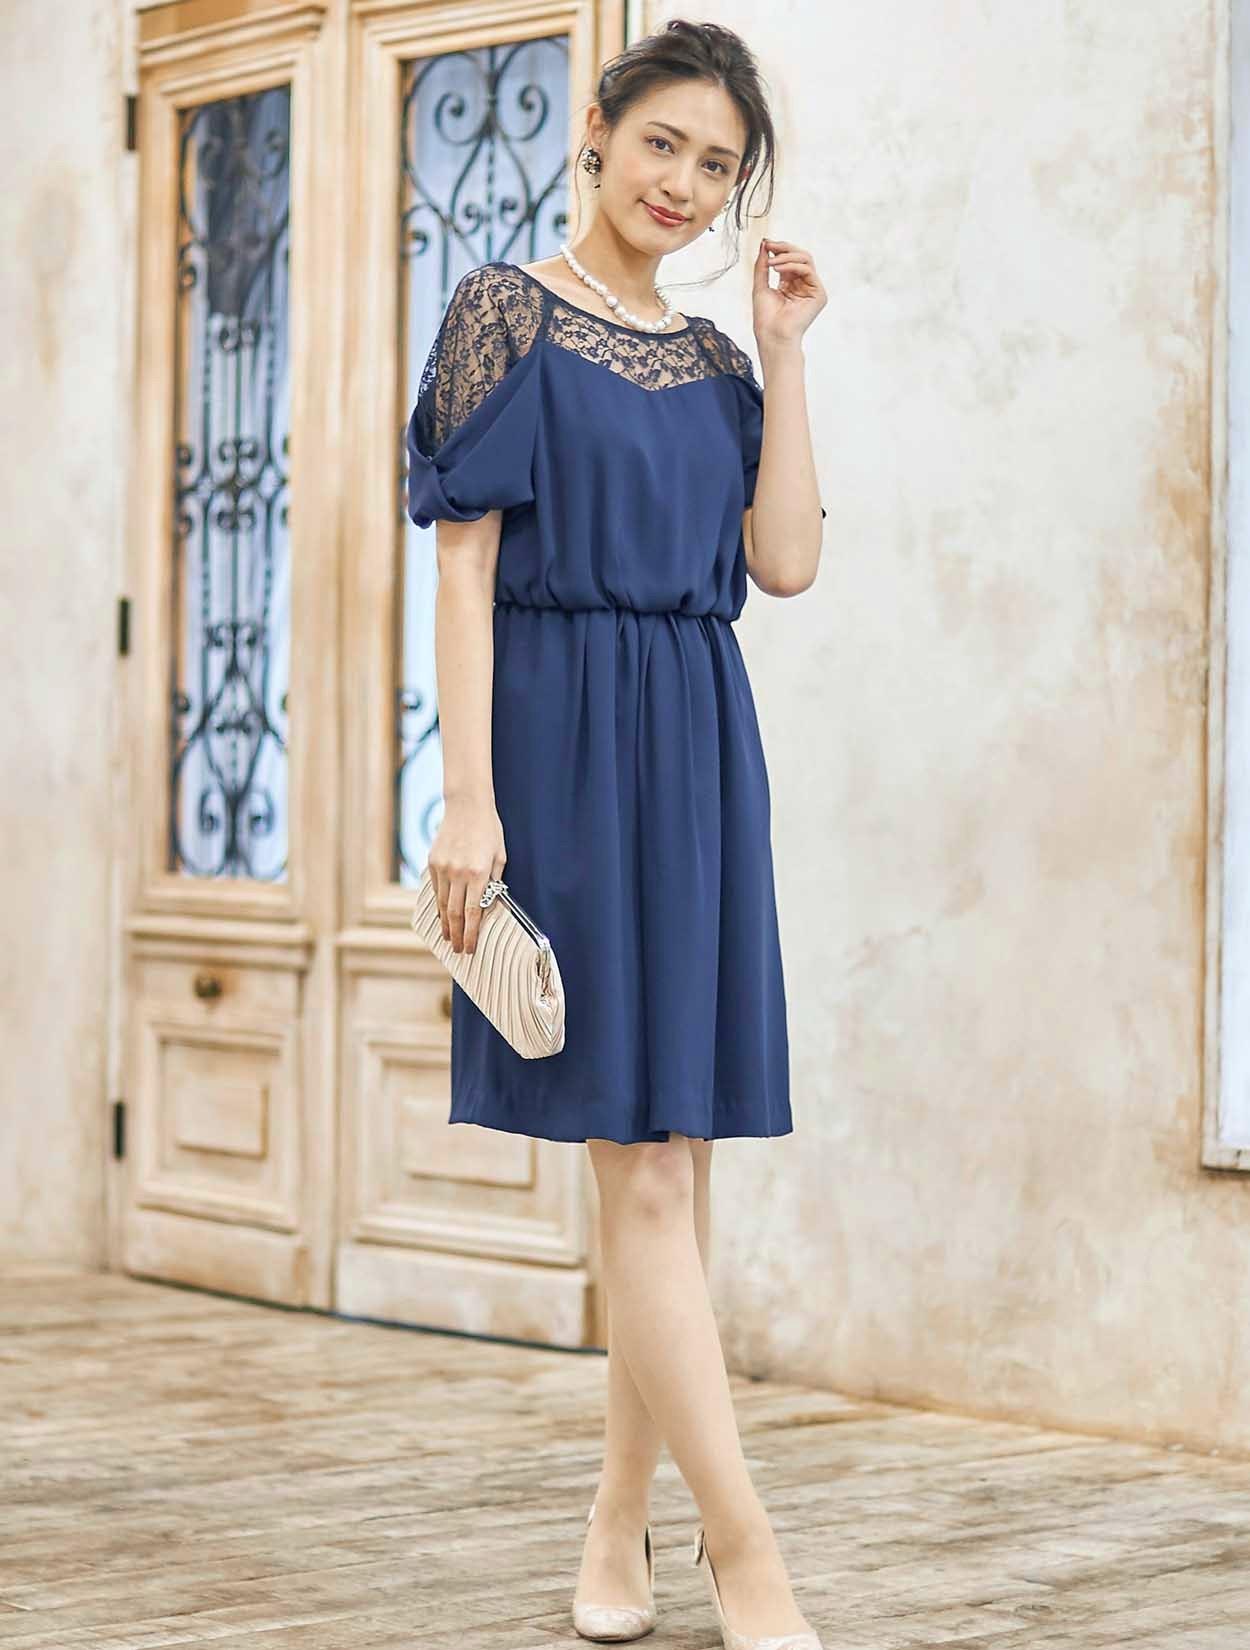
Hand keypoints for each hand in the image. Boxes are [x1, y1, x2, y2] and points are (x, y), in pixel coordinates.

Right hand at [427, 800, 506, 953]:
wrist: (466, 806)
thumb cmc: (489, 830)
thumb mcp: (500, 856)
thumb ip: (495, 882)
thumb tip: (488, 905)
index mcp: (478, 873)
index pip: (473, 913)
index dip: (471, 934)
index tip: (470, 948)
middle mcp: (458, 873)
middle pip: (455, 914)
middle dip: (457, 935)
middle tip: (457, 950)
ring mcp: (443, 868)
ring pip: (442, 904)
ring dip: (445, 924)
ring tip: (448, 938)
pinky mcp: (432, 863)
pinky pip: (436, 889)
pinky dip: (439, 905)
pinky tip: (443, 915)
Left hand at [751, 238, 825, 349]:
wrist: (771, 335)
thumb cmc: (765, 317)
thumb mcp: (760, 285)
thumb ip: (762, 265)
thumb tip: (764, 243)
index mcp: (791, 284)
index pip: (790, 259)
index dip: (779, 249)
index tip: (766, 243)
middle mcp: (804, 285)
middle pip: (800, 256)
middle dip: (784, 248)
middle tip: (769, 245)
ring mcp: (813, 289)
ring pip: (805, 260)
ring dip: (787, 257)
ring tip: (772, 263)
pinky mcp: (819, 294)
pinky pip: (808, 270)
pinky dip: (792, 266)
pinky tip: (778, 270)